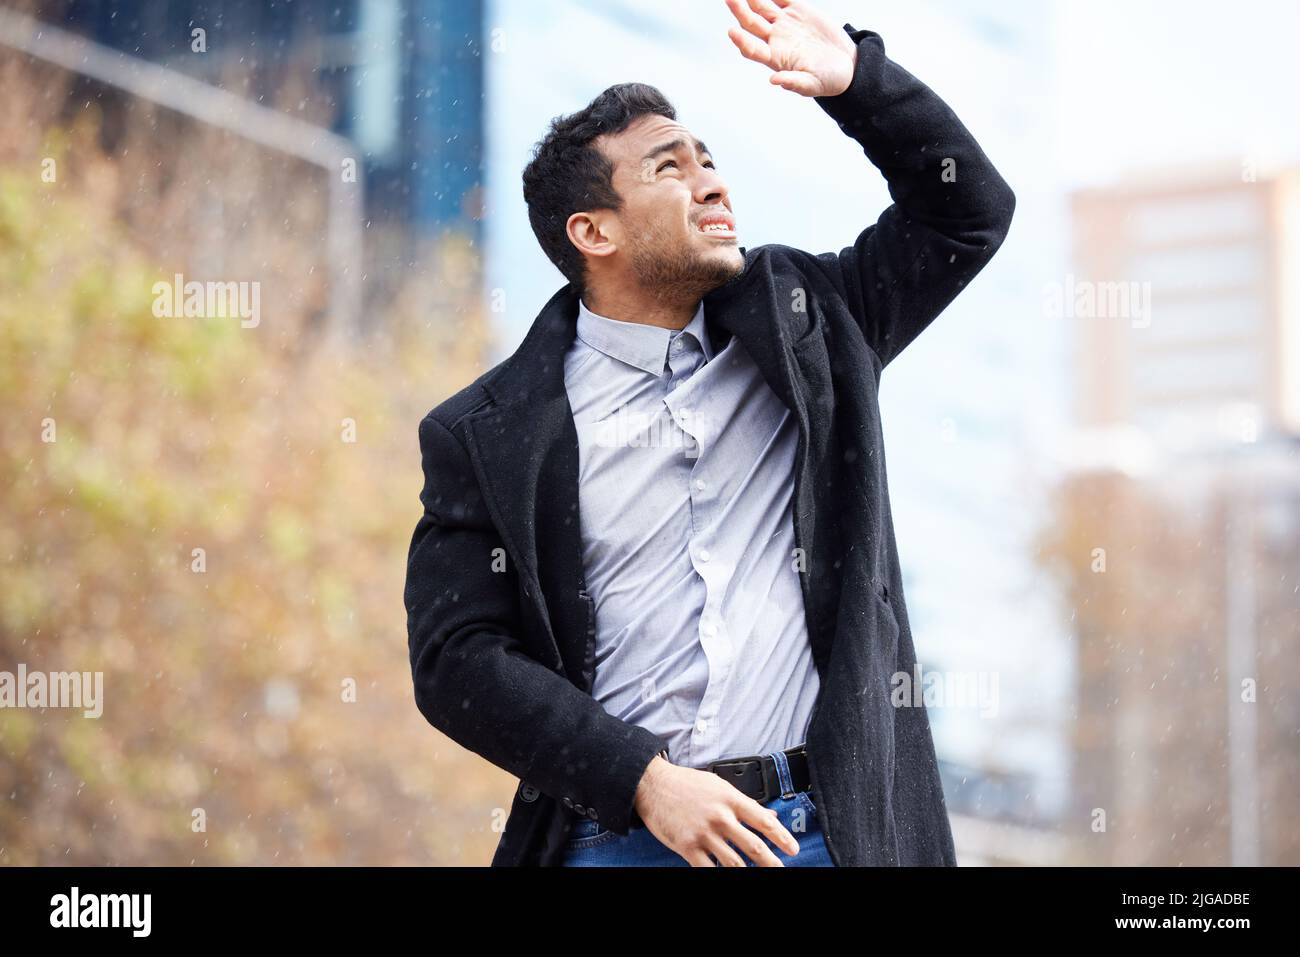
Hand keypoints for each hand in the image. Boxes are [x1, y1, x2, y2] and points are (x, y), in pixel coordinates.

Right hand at [633, 754, 800, 865]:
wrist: (652, 785)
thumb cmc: (686, 783)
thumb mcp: (719, 785)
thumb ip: (743, 802)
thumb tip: (768, 815)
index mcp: (731, 799)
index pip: (764, 821)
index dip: (783, 837)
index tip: (793, 849)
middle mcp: (720, 817)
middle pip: (754, 846)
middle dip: (772, 863)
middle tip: (782, 870)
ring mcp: (704, 834)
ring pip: (734, 863)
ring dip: (750, 874)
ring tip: (760, 878)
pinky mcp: (688, 847)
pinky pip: (708, 869)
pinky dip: (720, 875)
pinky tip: (728, 876)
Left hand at [724, 0, 857, 97]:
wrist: (845, 64)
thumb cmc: (827, 80)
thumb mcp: (811, 85)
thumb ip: (793, 82)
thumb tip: (773, 81)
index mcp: (775, 58)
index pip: (752, 49)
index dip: (742, 41)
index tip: (732, 32)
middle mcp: (775, 39)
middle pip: (751, 23)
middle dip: (739, 10)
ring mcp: (784, 23)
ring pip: (762, 6)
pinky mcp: (797, 9)